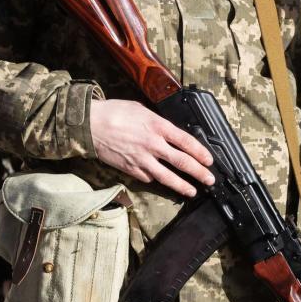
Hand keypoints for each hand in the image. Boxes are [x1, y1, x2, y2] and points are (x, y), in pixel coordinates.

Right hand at [89, 99, 215, 197]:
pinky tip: (163, 182)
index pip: (186, 142)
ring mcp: (142, 159)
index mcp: (159, 126)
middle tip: (210, 180)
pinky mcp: (130, 169)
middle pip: (182, 161)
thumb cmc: (115, 112)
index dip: (200, 152)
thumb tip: (168, 131)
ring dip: (182, 185)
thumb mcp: (142, 110)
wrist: (90, 125)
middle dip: (198, 172)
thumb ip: (158, 122)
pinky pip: (148, 178)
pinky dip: (156, 180)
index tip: (209, 160)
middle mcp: (153, 144)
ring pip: (167, 176)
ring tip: (192, 191)